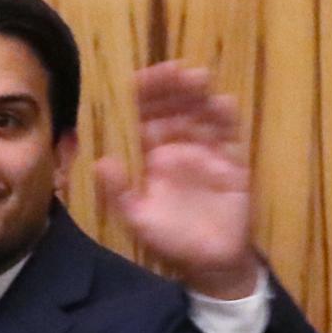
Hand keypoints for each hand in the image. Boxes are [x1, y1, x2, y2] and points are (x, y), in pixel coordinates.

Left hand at [95, 61, 259, 297]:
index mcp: (154, 156)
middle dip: (173, 88)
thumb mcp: (138, 218)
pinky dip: (226, 118)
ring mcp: (207, 152)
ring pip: (203, 114)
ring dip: (199, 96)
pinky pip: (229, 135)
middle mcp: (179, 147)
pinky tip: (221, 104)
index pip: (147, 117)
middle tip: (173, 71)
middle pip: (176, 108)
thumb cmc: (170, 239)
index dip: (145, 96)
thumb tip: (100, 163)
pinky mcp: (231, 162)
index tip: (141, 79)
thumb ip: (120, 192)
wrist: (210, 261)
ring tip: (196, 78)